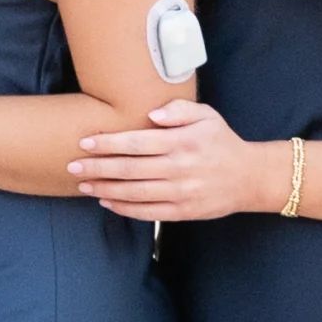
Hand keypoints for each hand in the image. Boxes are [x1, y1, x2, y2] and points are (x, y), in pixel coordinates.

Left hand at [69, 97, 267, 221]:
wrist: (249, 177)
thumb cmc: (221, 141)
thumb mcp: (207, 116)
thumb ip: (179, 109)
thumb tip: (152, 114)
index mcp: (182, 142)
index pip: (137, 142)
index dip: (108, 143)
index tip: (85, 142)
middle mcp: (179, 168)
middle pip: (129, 169)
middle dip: (97, 167)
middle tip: (72, 165)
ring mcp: (180, 192)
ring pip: (134, 193)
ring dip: (104, 188)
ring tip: (83, 183)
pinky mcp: (182, 211)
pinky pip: (147, 212)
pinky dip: (123, 208)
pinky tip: (106, 200)